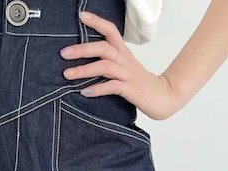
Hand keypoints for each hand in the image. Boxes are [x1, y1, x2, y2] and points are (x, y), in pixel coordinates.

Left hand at [59, 10, 184, 120]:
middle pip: (103, 47)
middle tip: (63, 53)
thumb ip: (110, 62)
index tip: (81, 16)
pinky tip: (84, 92)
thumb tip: (86, 62)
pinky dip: (97, 89)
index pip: (111, 31)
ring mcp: (128, 74)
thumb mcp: (125, 67)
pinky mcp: (130, 89)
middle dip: (81, 49)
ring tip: (68, 75)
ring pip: (104, 66)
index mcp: (124, 52)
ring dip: (83, 70)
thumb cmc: (141, 84)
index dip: (96, 21)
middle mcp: (125, 60)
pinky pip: (111, 87)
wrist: (163, 97)